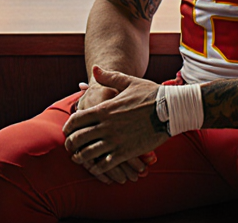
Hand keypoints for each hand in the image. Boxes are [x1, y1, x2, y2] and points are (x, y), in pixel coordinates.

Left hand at [63, 66, 168, 183]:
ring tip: (79, 159)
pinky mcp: (126, 152)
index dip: (68, 127)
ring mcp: (115, 140)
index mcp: (104, 109)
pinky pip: (106, 165)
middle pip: (78, 138)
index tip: (67, 132)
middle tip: (69, 148)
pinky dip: (98, 168)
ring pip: (88, 154)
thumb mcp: (128, 82)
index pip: (76, 120)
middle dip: (70, 145)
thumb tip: (95, 68)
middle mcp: (106, 126)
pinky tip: (97, 168)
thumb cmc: (150, 94)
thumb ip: (109, 77)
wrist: (171, 110)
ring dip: (81, 158)